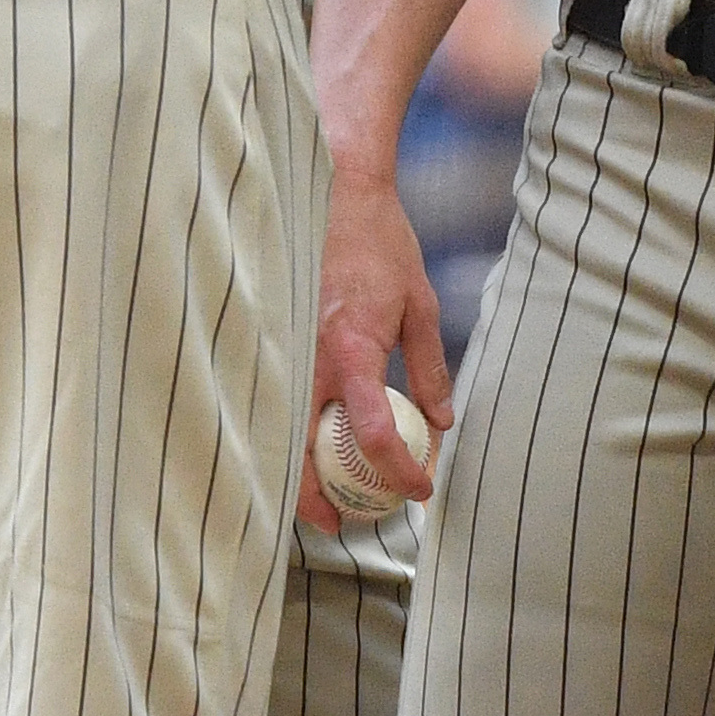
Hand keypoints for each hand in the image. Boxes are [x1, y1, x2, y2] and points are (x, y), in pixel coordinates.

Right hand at [302, 166, 448, 533]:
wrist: (331, 192)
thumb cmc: (380, 244)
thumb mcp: (421, 304)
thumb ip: (429, 367)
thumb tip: (442, 422)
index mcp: (353, 351)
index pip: (374, 434)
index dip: (398, 472)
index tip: (419, 491)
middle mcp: (310, 358)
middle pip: (307, 451)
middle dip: (321, 497)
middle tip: (346, 523)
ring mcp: (284, 349)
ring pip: (280, 431)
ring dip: (297, 472)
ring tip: (320, 501)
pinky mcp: (272, 340)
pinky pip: (275, 400)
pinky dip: (285, 432)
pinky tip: (300, 449)